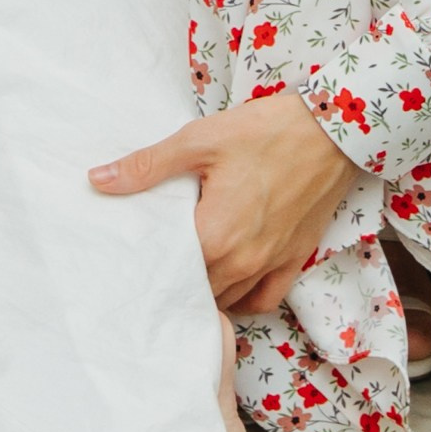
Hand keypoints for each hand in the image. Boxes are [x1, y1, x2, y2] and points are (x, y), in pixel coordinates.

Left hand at [90, 87, 357, 312]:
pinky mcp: (296, 258)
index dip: (149, 270)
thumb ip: (148, 166)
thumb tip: (97, 180)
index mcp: (214, 236)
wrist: (333, 131)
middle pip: (197, 291)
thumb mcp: (199, 141)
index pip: (169, 272)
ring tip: (187, 277)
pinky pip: (265, 299)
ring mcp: (271, 263)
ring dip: (208, 292)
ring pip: (229, 299)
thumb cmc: (265, 132)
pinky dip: (246, 299)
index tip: (132, 265)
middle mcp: (242, 261)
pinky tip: (231, 283)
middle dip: (176, 283)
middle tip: (155, 269)